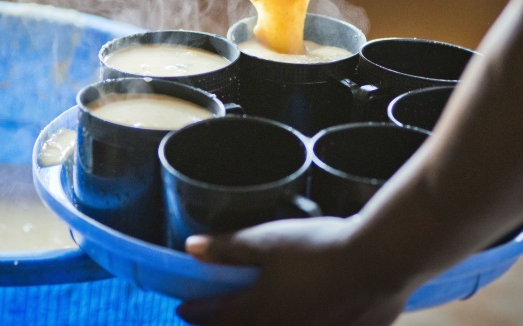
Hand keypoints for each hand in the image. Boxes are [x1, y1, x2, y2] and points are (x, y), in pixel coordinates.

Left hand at [177, 217, 408, 325]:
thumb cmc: (316, 248)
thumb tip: (190, 248)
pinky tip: (304, 312)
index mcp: (260, 310)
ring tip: (255, 314)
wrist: (375, 262)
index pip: (218, 315)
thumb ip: (228, 247)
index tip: (183, 309)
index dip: (197, 311)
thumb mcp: (267, 240)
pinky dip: (297, 322)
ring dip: (258, 324)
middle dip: (223, 325)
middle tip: (213, 317)